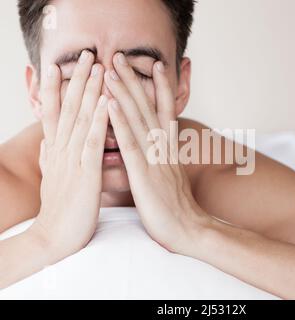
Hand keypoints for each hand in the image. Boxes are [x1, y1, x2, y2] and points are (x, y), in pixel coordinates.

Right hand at [29, 51, 108, 262]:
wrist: (54, 237)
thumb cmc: (60, 208)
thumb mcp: (53, 178)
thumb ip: (52, 157)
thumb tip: (48, 142)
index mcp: (56, 151)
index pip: (55, 113)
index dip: (57, 88)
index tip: (60, 65)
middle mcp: (61, 150)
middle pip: (68, 108)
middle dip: (77, 80)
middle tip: (86, 54)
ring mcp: (72, 160)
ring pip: (81, 119)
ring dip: (89, 91)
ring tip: (98, 66)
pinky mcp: (85, 174)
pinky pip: (92, 142)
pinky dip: (100, 120)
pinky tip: (108, 101)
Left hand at [104, 53, 211, 253]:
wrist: (190, 230)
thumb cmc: (177, 207)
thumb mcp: (172, 177)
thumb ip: (164, 159)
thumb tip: (157, 150)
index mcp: (170, 148)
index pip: (164, 111)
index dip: (158, 87)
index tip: (152, 65)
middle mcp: (164, 147)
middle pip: (148, 108)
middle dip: (133, 80)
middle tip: (120, 56)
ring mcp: (155, 159)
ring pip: (138, 120)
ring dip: (124, 93)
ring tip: (110, 69)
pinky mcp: (145, 174)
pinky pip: (131, 144)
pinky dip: (120, 122)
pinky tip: (110, 104)